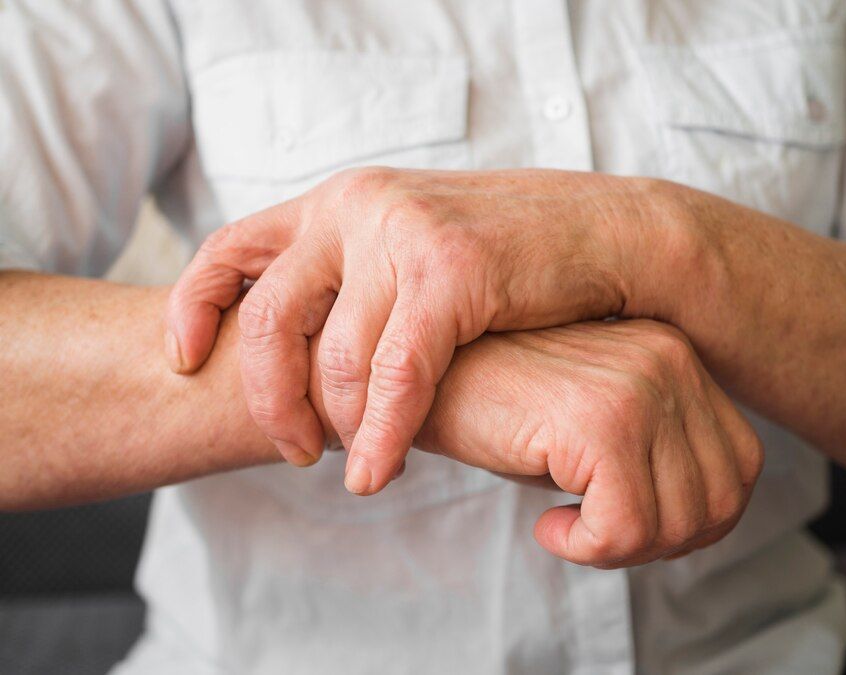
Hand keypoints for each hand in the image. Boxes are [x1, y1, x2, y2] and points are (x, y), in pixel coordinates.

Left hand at [166, 168, 670, 493]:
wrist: (605, 233)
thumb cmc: (507, 256)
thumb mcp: (410, 247)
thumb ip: (353, 278)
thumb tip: (301, 342)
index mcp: (341, 199)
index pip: (231, 248)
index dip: (194, 308)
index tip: (184, 360)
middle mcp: (359, 205)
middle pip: (268, 318)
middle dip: (269, 398)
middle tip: (295, 450)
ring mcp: (404, 234)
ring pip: (334, 360)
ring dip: (338, 429)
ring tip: (358, 466)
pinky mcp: (451, 272)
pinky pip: (396, 377)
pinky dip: (382, 436)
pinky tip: (380, 472)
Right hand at [411, 320, 762, 566]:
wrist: (417, 379)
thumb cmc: (496, 409)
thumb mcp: (591, 426)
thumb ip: (655, 456)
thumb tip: (699, 525)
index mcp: (673, 356)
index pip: (740, 466)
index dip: (694, 521)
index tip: (626, 525)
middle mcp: (668, 360)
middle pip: (721, 500)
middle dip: (660, 544)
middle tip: (594, 535)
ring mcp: (638, 386)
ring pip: (679, 522)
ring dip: (620, 549)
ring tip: (568, 527)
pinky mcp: (599, 419)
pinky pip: (626, 527)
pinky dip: (588, 547)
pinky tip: (548, 525)